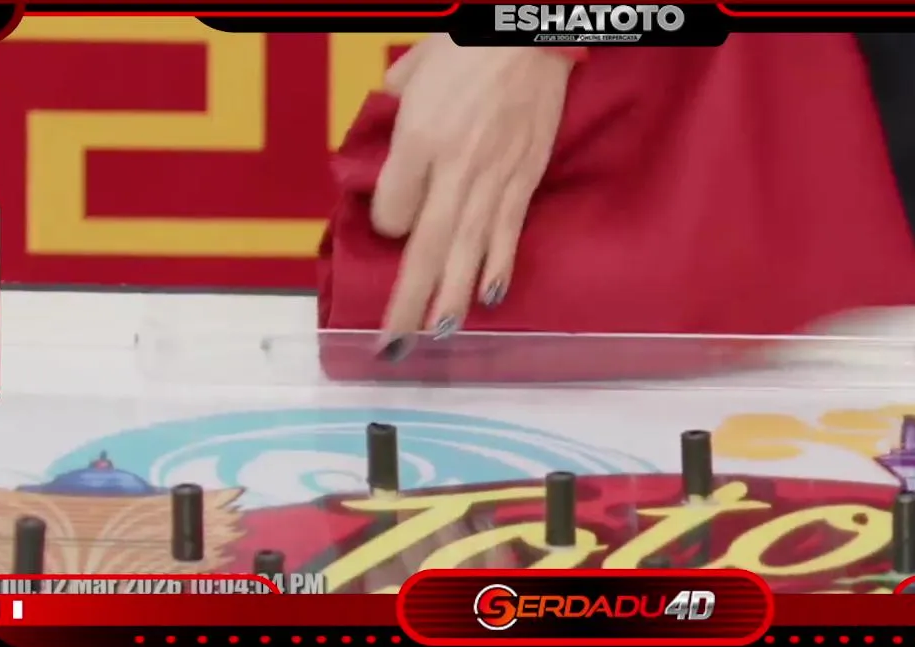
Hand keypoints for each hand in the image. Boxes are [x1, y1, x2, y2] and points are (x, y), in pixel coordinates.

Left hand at [372, 36, 574, 353]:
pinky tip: (488, 298)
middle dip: (407, 300)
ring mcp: (493, 178)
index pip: (392, 209)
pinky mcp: (524, 180)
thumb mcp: (410, 73)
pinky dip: (498, 267)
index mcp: (419, 139)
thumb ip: (394, 114)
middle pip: (426, 246)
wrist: (528, 34)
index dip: (386, 223)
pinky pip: (507, 232)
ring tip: (435, 335)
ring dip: (450, 298)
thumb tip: (388, 148)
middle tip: (392, 344)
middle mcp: (454, 168)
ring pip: (468, 251)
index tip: (391, 222)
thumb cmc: (465, 48)